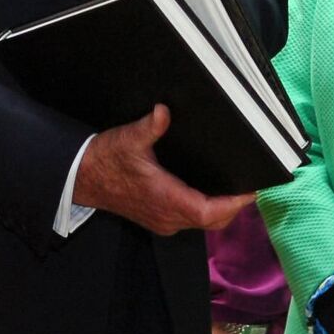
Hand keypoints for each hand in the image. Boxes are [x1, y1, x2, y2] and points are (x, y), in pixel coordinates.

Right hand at [73, 103, 253, 234]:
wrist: (83, 177)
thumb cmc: (106, 160)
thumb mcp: (128, 138)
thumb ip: (149, 126)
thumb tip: (164, 111)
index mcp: (165, 199)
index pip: (208, 211)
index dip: (232, 204)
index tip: (250, 191)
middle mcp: (167, 216)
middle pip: (211, 221)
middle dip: (233, 207)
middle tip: (250, 186)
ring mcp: (162, 220)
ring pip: (202, 222)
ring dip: (221, 210)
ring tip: (236, 188)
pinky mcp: (158, 218)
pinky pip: (191, 219)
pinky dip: (207, 210)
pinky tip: (211, 192)